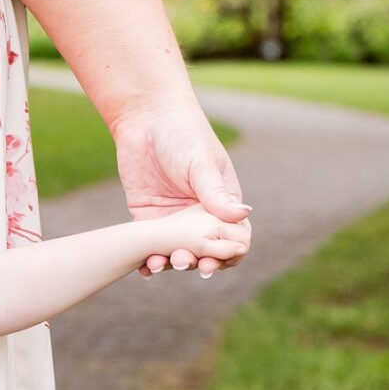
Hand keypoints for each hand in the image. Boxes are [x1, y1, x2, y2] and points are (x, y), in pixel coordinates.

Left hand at [111, 100, 248, 275]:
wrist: (145, 120)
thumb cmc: (183, 134)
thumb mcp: (201, 164)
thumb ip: (216, 192)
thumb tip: (243, 214)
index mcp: (221, 202)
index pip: (231, 237)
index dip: (226, 254)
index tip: (214, 263)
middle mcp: (198, 216)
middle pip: (203, 250)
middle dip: (196, 261)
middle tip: (185, 263)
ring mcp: (172, 219)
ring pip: (176, 251)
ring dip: (171, 263)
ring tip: (160, 265)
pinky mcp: (147, 217)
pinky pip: (151, 245)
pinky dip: (149, 259)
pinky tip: (145, 269)